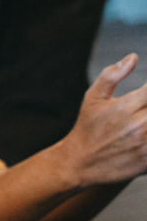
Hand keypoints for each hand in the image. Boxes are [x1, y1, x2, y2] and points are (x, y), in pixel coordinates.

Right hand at [54, 55, 146, 185]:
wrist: (79, 163)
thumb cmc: (88, 127)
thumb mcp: (93, 98)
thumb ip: (112, 75)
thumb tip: (133, 57)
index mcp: (127, 106)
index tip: (146, 94)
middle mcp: (139, 125)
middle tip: (144, 108)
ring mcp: (145, 144)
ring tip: (144, 119)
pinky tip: (144, 134)